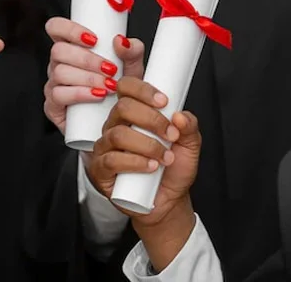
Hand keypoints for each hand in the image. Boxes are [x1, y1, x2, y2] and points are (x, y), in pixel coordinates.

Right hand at [43, 16, 144, 135]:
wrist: (118, 123)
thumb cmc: (122, 90)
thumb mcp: (132, 68)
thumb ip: (132, 51)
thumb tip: (121, 40)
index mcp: (71, 47)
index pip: (56, 28)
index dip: (69, 29)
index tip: (94, 39)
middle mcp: (58, 64)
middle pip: (58, 50)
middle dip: (87, 59)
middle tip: (111, 69)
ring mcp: (53, 85)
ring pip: (59, 72)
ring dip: (87, 77)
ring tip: (109, 86)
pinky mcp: (53, 106)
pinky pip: (58, 95)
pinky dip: (80, 94)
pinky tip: (96, 96)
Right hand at [87, 76, 200, 229]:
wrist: (168, 201)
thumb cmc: (173, 169)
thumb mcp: (189, 145)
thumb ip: (189, 127)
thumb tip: (180, 115)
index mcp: (133, 114)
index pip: (126, 88)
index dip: (143, 90)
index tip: (164, 101)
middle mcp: (116, 126)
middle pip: (122, 108)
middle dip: (151, 119)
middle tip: (171, 135)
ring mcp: (106, 147)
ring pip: (118, 134)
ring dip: (147, 145)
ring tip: (165, 157)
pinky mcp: (101, 170)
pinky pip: (111, 160)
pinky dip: (135, 162)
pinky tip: (151, 167)